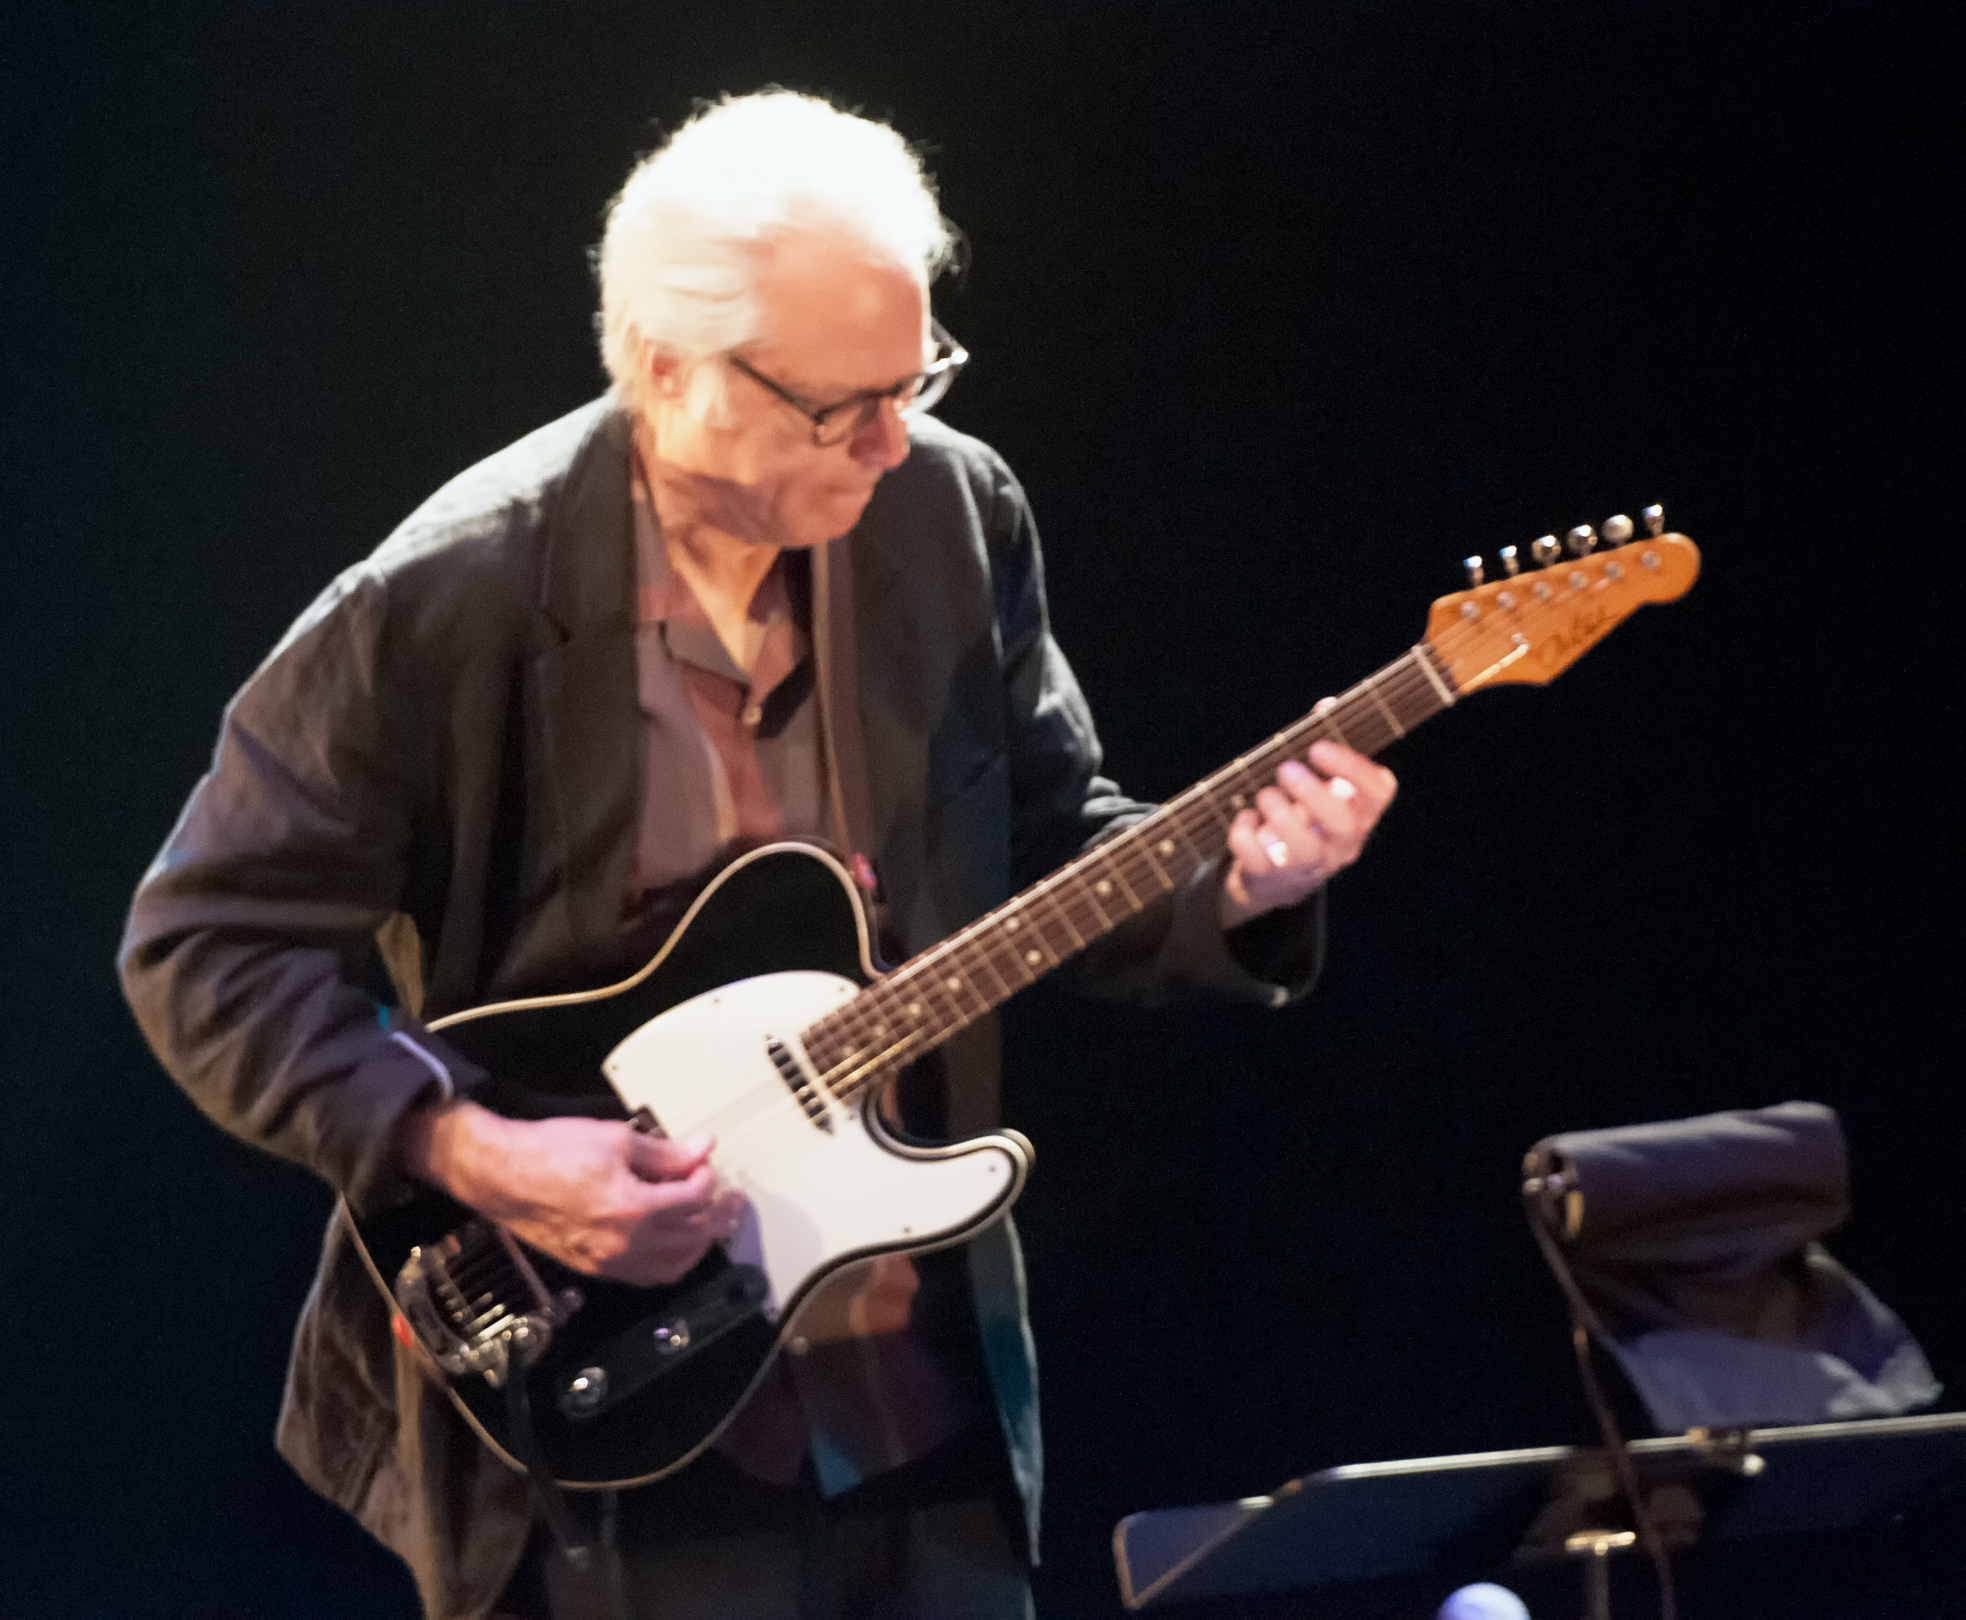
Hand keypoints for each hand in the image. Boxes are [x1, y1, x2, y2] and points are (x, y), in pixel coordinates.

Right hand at [401, 1100, 747, 1285]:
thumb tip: (701, 1149)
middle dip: (715, 1213)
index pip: (694, 1199)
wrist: (502, 1174)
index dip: (706, 1177)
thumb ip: (665, 1151)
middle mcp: (623, 1242)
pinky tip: (675, 1245)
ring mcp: (608, 1260)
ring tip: (708, 1222)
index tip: (704, 1163)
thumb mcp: (615, 1139)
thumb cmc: (549, 1153)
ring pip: (673, 1265)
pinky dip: (670, 1262)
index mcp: (631, 1208)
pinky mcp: (594, 1267)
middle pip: (691, 1235)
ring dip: (698, 1243)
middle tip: (726, 1197)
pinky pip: (646, 1276)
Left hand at [1219, 734, 1397, 927]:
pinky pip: (1258, 862)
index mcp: (1360, 815)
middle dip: (1313, 792)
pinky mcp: (1272, 879)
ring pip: (1304, 847)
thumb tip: (1326, 705)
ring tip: (1265, 794)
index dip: (1353, 768)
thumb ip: (1324, 748)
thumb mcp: (1317, 785)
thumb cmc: (1301, 817)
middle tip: (1286, 769)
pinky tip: (1246, 819)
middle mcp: (1342, 845)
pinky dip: (1244, 835)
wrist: (1272, 877)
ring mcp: (1308, 866)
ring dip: (1280, 814)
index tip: (1319, 747)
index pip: (1378, 793)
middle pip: (1343, 824)